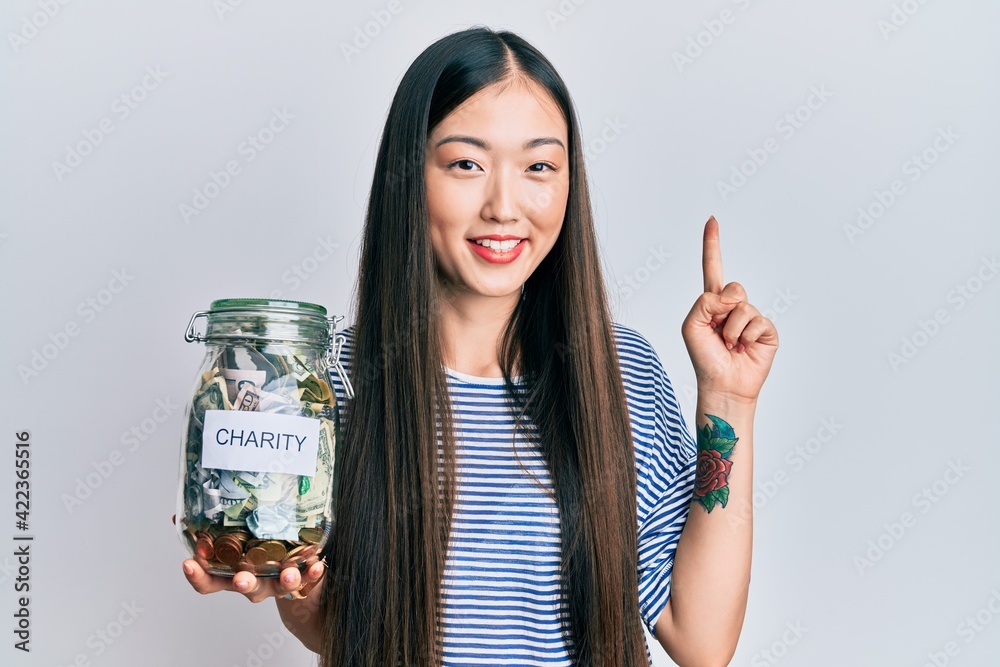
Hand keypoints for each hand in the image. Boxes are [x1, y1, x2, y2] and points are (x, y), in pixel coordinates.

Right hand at [175, 515, 325, 603]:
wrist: (296, 576)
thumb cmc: (259, 552)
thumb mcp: (235, 538)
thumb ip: (213, 527)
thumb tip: (182, 513)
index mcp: (233, 573)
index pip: (209, 582)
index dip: (197, 576)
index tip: (188, 563)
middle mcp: (254, 581)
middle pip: (245, 586)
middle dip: (243, 583)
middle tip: (241, 579)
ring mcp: (277, 583)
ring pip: (279, 586)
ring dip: (284, 580)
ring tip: (289, 573)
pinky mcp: (301, 579)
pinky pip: (307, 579)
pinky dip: (312, 573)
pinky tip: (317, 565)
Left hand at [681, 216, 778, 402]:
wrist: (723, 385)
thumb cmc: (704, 358)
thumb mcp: (691, 326)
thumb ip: (703, 302)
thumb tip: (729, 296)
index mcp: (712, 303)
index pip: (713, 268)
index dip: (712, 244)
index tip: (712, 220)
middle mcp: (733, 307)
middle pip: (735, 287)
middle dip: (724, 310)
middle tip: (719, 334)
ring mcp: (752, 318)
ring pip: (744, 307)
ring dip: (732, 330)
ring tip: (729, 345)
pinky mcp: (767, 331)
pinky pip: (758, 321)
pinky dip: (746, 336)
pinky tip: (744, 348)